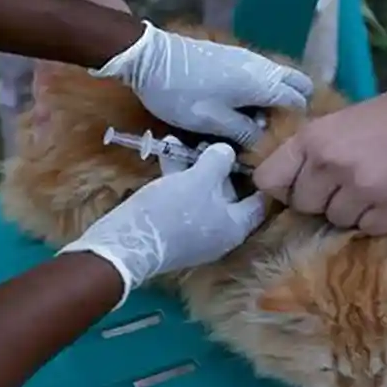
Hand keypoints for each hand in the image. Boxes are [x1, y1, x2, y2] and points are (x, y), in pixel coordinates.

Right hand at [58, 138, 265, 305]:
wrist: (126, 242)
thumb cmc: (172, 210)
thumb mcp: (199, 178)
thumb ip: (218, 161)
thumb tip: (227, 152)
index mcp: (234, 227)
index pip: (258, 204)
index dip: (259, 180)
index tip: (257, 159)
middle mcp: (218, 234)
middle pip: (227, 196)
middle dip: (217, 167)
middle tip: (210, 144)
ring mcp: (194, 234)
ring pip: (199, 195)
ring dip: (191, 168)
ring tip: (179, 143)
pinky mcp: (171, 230)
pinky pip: (181, 200)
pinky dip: (176, 179)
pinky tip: (164, 155)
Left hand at [92, 21, 313, 146]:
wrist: (150, 58)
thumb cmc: (183, 95)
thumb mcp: (212, 123)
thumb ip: (243, 133)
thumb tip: (263, 141)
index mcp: (262, 83)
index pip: (298, 100)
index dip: (297, 122)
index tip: (285, 140)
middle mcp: (262, 66)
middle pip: (296, 82)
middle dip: (294, 104)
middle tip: (276, 129)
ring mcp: (248, 57)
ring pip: (278, 77)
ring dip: (276, 97)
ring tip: (258, 123)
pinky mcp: (233, 55)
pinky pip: (261, 73)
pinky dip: (262, 89)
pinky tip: (243, 106)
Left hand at [253, 88, 386, 235]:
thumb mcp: (339, 123)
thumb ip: (312, 153)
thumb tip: (289, 189)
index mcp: (312, 139)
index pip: (268, 180)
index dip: (283, 187)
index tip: (300, 186)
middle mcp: (330, 165)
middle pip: (304, 206)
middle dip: (322, 199)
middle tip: (348, 184)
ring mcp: (362, 188)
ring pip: (336, 221)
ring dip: (352, 211)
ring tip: (375, 187)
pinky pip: (368, 230)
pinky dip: (378, 219)